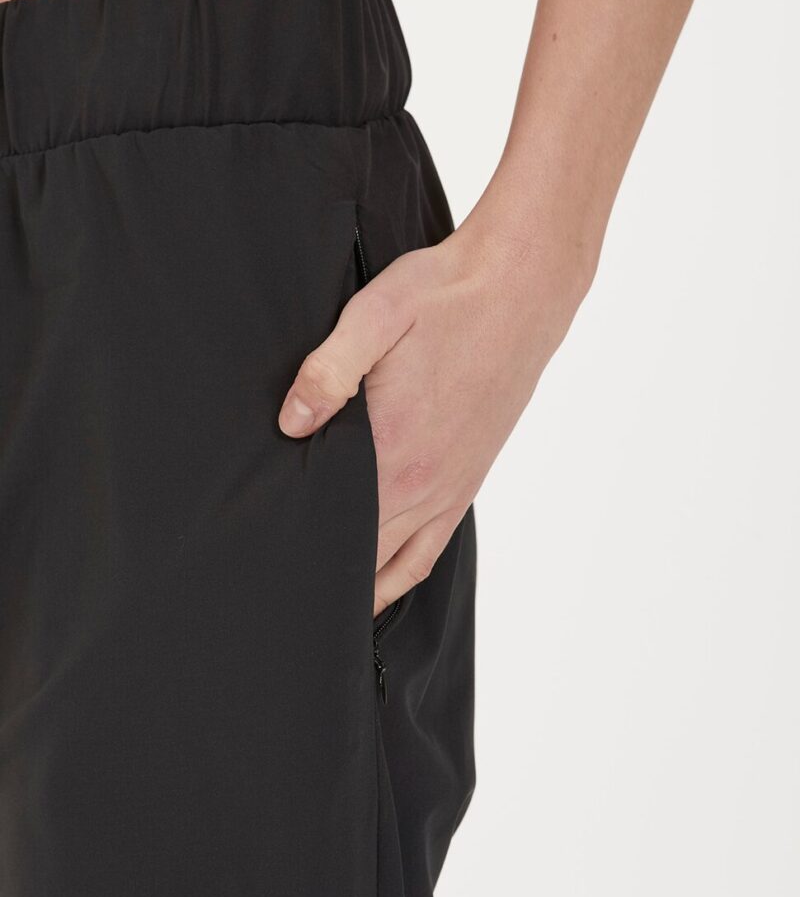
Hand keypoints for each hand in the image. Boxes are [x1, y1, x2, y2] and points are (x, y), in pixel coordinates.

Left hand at [278, 181, 590, 616]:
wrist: (523, 287)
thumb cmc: (447, 295)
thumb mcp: (376, 316)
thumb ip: (328, 373)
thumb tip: (289, 425)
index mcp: (395, 447)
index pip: (335, 524)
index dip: (297, 549)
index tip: (263, 567)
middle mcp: (424, 481)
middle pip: (361, 555)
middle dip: (320, 577)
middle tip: (275, 599)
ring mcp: (451, 486)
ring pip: (397, 564)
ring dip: (360, 588)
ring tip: (319, 609)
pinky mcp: (468, 478)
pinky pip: (433, 547)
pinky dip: (402, 574)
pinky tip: (382, 583)